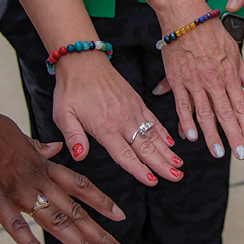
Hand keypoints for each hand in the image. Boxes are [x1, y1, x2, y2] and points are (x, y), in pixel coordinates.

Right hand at [0, 109, 123, 243]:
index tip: (118, 214)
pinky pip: (12, 221)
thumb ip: (40, 148)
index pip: (80, 185)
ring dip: (72, 236)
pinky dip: (24, 237)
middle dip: (94, 228)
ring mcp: (19, 190)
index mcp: (44, 167)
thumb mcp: (23, 137)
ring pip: (52, 217)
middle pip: (72, 208)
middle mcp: (38, 180)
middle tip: (112, 243)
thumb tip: (57, 147)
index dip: (101, 201)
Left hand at [52, 52, 183, 185]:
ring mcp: (133, 110)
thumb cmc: (71, 89)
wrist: (84, 62)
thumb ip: (73, 136)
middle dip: (162, 164)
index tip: (152, 181)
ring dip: (167, 151)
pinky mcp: (137, 102)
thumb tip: (80, 156)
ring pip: (154, 136)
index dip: (139, 170)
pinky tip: (171, 143)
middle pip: (146, 148)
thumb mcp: (63, 114)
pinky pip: (153, 120)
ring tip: (180, 164)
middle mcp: (123, 120)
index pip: (125, 155)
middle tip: (177, 177)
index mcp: (105, 127)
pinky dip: (163, 132)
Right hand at [142, 0, 243, 159]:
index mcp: (230, 73)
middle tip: (241, 155)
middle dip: (234, 135)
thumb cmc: (211, 32)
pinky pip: (182, 103)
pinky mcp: (177, 79)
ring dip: (212, 134)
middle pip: (226, 112)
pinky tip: (191, 136)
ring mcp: (195, 80)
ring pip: (205, 112)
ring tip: (218, 152)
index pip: (242, 105)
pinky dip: (185, 120)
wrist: (185, 16)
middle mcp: (214, 79)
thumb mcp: (235, 52)